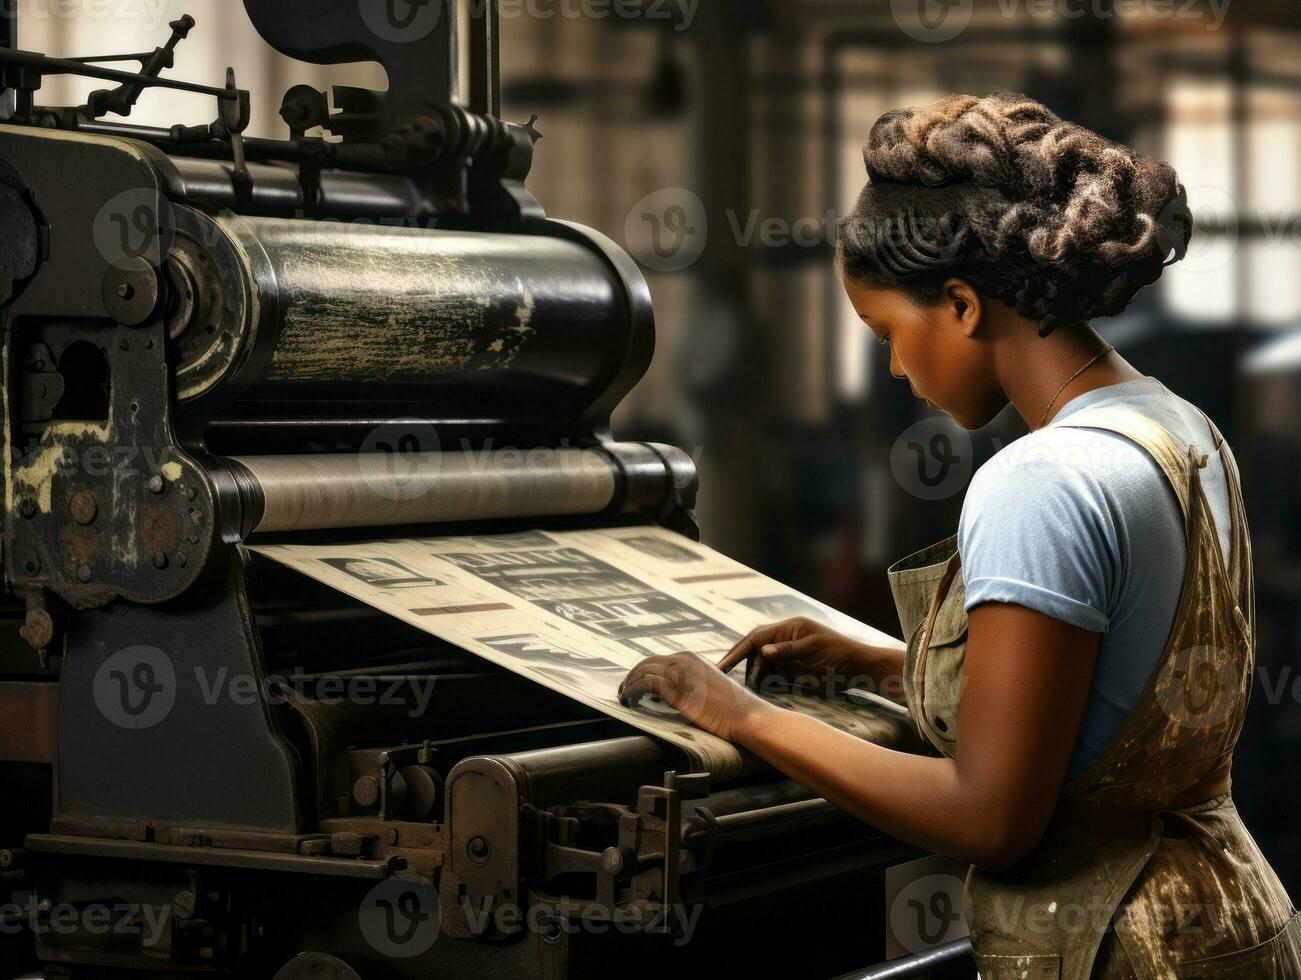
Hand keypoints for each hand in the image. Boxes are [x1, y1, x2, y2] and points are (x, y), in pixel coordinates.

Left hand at [619, 651, 771, 742]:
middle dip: (632, 676)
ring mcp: (680, 672)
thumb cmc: (732, 708)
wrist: (746, 716)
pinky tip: (628, 700)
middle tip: (623, 690)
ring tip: (623, 698)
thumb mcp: (709, 687)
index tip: (634, 684)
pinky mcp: (676, 688)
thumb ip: (690, 684)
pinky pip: (644, 683)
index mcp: (691, 657)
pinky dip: (631, 691)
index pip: (658, 660)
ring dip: (629, 684)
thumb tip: (672, 693)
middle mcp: (684, 659)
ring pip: (642, 671)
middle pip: (646, 662)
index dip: (643, 671)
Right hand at [717, 618, 882, 695]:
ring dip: (752, 678)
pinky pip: (772, 677)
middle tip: (724, 681)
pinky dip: (763, 684)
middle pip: (754, 652)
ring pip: (761, 667)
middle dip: (740, 666)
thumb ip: (787, 650)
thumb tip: (761, 652)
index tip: (722, 666)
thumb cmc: (840, 653)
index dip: (737, 651)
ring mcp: (788, 657)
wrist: (861, 669)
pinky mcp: (793, 672)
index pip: (756, 638)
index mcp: (789, 628)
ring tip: (743, 691)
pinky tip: (756, 693)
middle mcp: (784, 641)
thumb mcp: (814, 648)